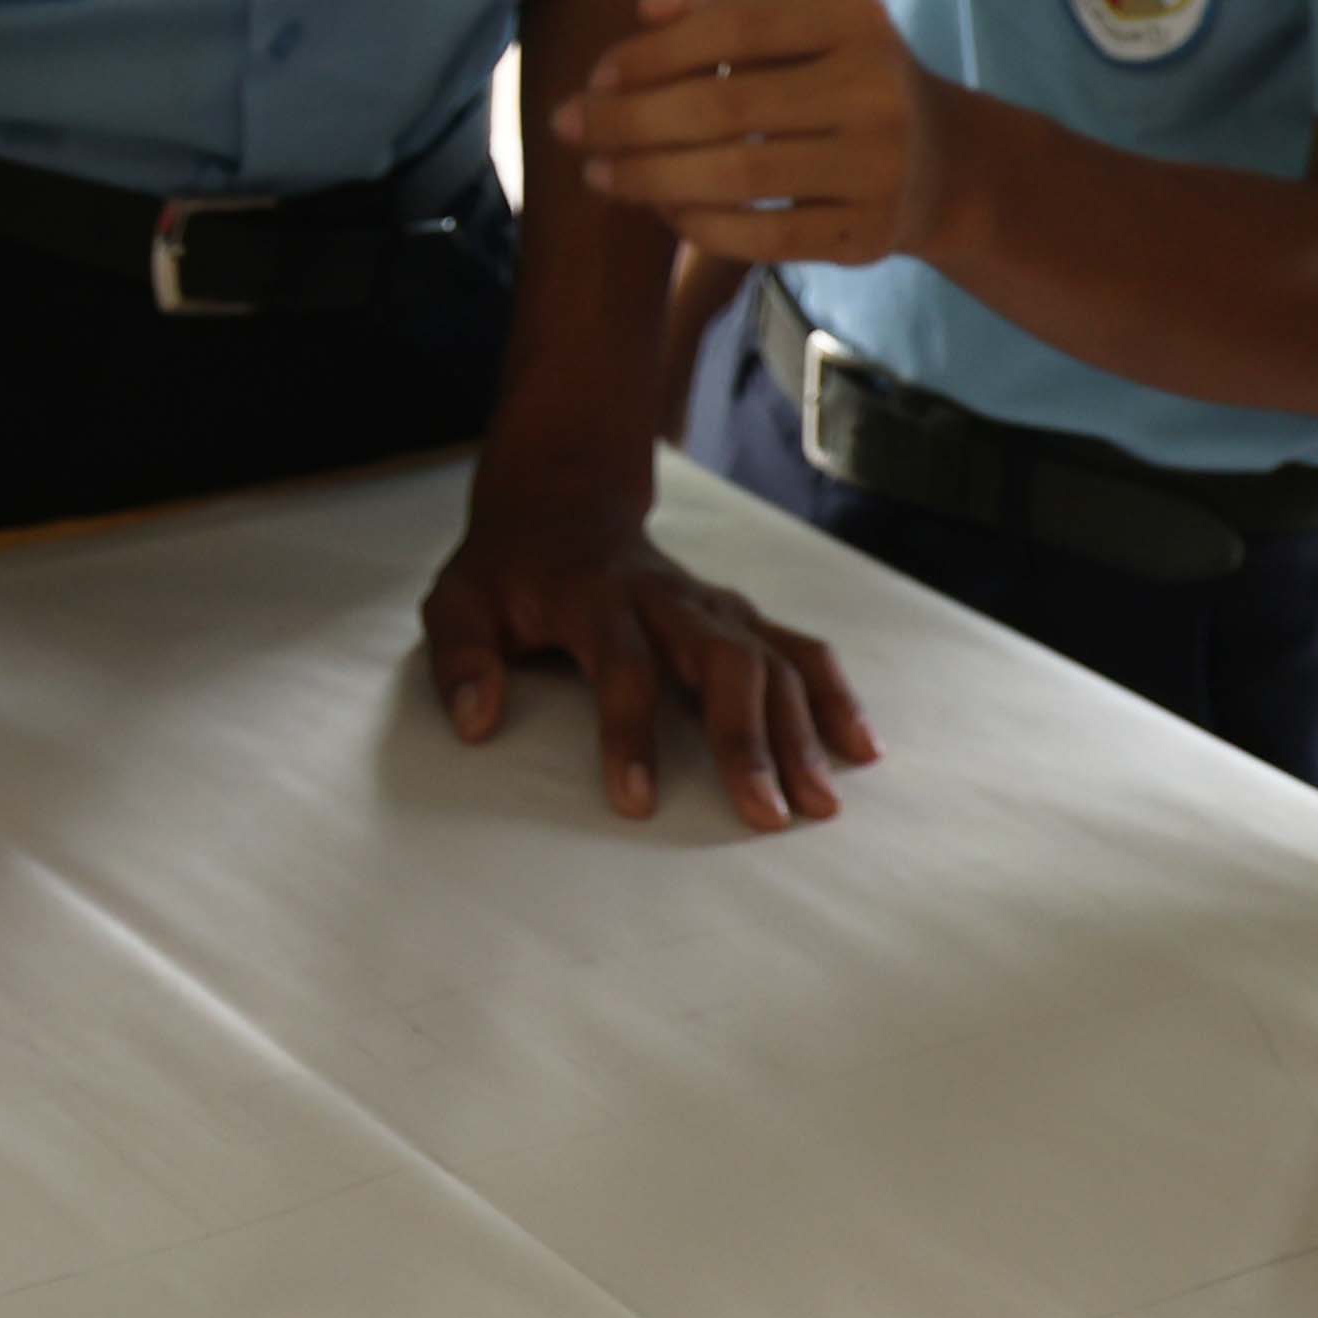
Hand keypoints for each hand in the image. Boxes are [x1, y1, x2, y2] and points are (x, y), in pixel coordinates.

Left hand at [419, 498, 871, 830]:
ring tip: (820, 803)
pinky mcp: (738, 615)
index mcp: (595, 598)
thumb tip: (475, 723)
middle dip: (746, 738)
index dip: (629, 734)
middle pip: (722, 661)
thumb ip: (460, 657)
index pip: (622, 667)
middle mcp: (666, 599)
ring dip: (801, 729)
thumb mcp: (458, 600)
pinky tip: (859, 748)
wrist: (562, 503)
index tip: (637, 803)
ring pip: (770, 659)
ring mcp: (711, 605)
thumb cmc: (507, 570)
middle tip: (766, 814)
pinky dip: (834, 694)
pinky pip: (800, 649)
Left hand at [549, 0, 945, 269]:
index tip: (596, 75)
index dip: (654, 51)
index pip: (734, 26)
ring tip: (598, 172)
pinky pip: (763, 237)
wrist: (936, 161)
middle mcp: (877, 86)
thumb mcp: (794, 15)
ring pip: (738, 176)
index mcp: (854, 15)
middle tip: (567, 127)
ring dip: (649, 176)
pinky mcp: (868, 234)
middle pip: (725, 106)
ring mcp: (879, 166)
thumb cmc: (831, 71)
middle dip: (629, 120)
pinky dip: (698, 226)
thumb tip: (650, 5)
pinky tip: (660, 210)